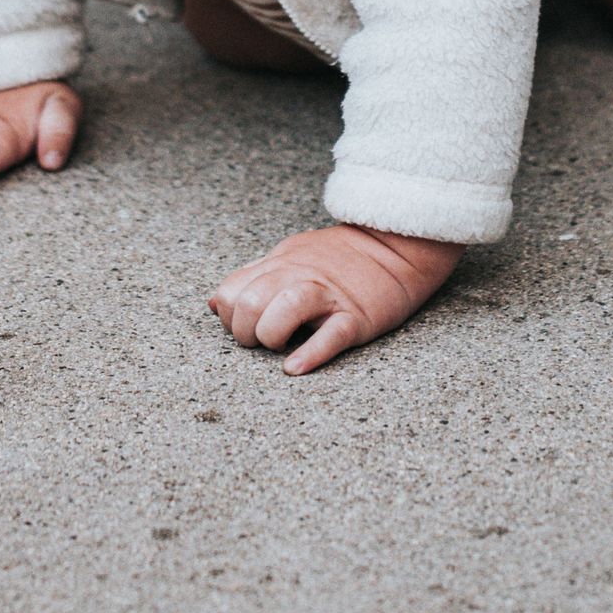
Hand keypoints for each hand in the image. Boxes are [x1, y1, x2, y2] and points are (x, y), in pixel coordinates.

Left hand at [208, 225, 462, 375]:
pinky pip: (330, 335)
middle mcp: (298, 276)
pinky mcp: (357, 316)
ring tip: (280, 349)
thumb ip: (253, 277)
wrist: (396, 245)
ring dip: (271, 336)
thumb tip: (217, 304)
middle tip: (264, 341)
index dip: (230, 316)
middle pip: (250, 302)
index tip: (247, 326)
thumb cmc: (340, 256)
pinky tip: (295, 367)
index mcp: (280, 264)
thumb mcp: (289, 255)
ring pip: (283, 310)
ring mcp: (328, 296)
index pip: (231, 291)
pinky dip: (310, 354)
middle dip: (246, 332)